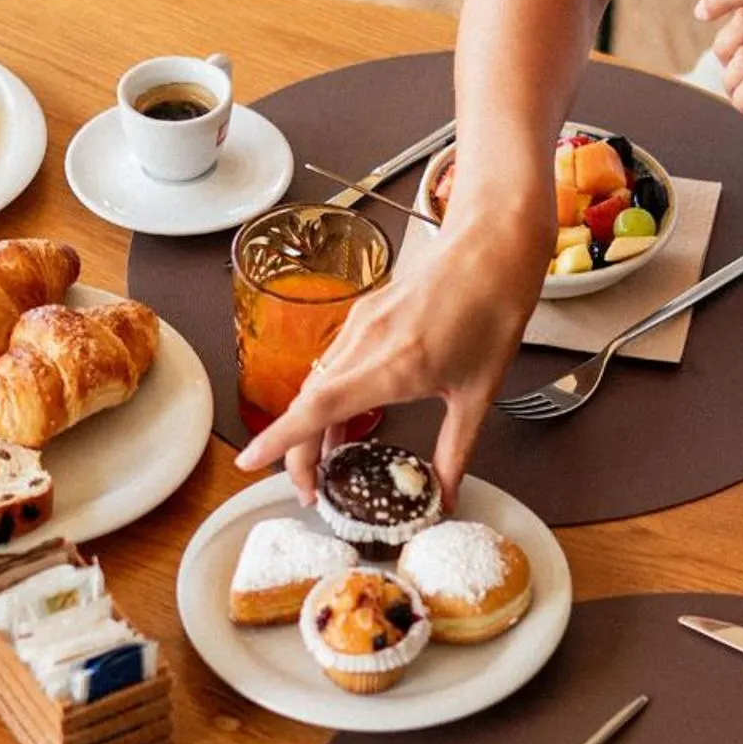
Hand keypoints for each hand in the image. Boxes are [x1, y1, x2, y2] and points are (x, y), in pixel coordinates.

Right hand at [234, 225, 540, 505]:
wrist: (492, 247)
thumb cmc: (491, 310)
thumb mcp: (479, 395)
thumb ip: (456, 451)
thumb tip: (446, 495)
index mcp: (394, 366)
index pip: (319, 408)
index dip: (280, 440)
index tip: (250, 461)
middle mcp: (367, 342)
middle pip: (307, 402)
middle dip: (296, 451)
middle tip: (310, 488)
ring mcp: (360, 323)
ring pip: (316, 381)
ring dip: (311, 424)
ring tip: (326, 461)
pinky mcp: (364, 312)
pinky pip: (331, 361)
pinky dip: (327, 395)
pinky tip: (344, 416)